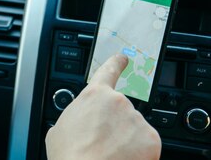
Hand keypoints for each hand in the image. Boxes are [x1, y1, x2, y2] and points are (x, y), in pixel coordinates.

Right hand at [45, 54, 160, 159]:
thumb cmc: (69, 155)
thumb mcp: (59, 129)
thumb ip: (75, 117)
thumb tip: (79, 124)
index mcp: (94, 95)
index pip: (109, 71)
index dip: (116, 63)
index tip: (123, 59)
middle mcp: (118, 102)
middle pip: (120, 111)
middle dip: (115, 125)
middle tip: (101, 142)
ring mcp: (136, 120)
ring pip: (133, 128)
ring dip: (126, 139)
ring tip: (109, 154)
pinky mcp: (151, 139)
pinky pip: (145, 144)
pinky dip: (138, 153)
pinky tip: (122, 159)